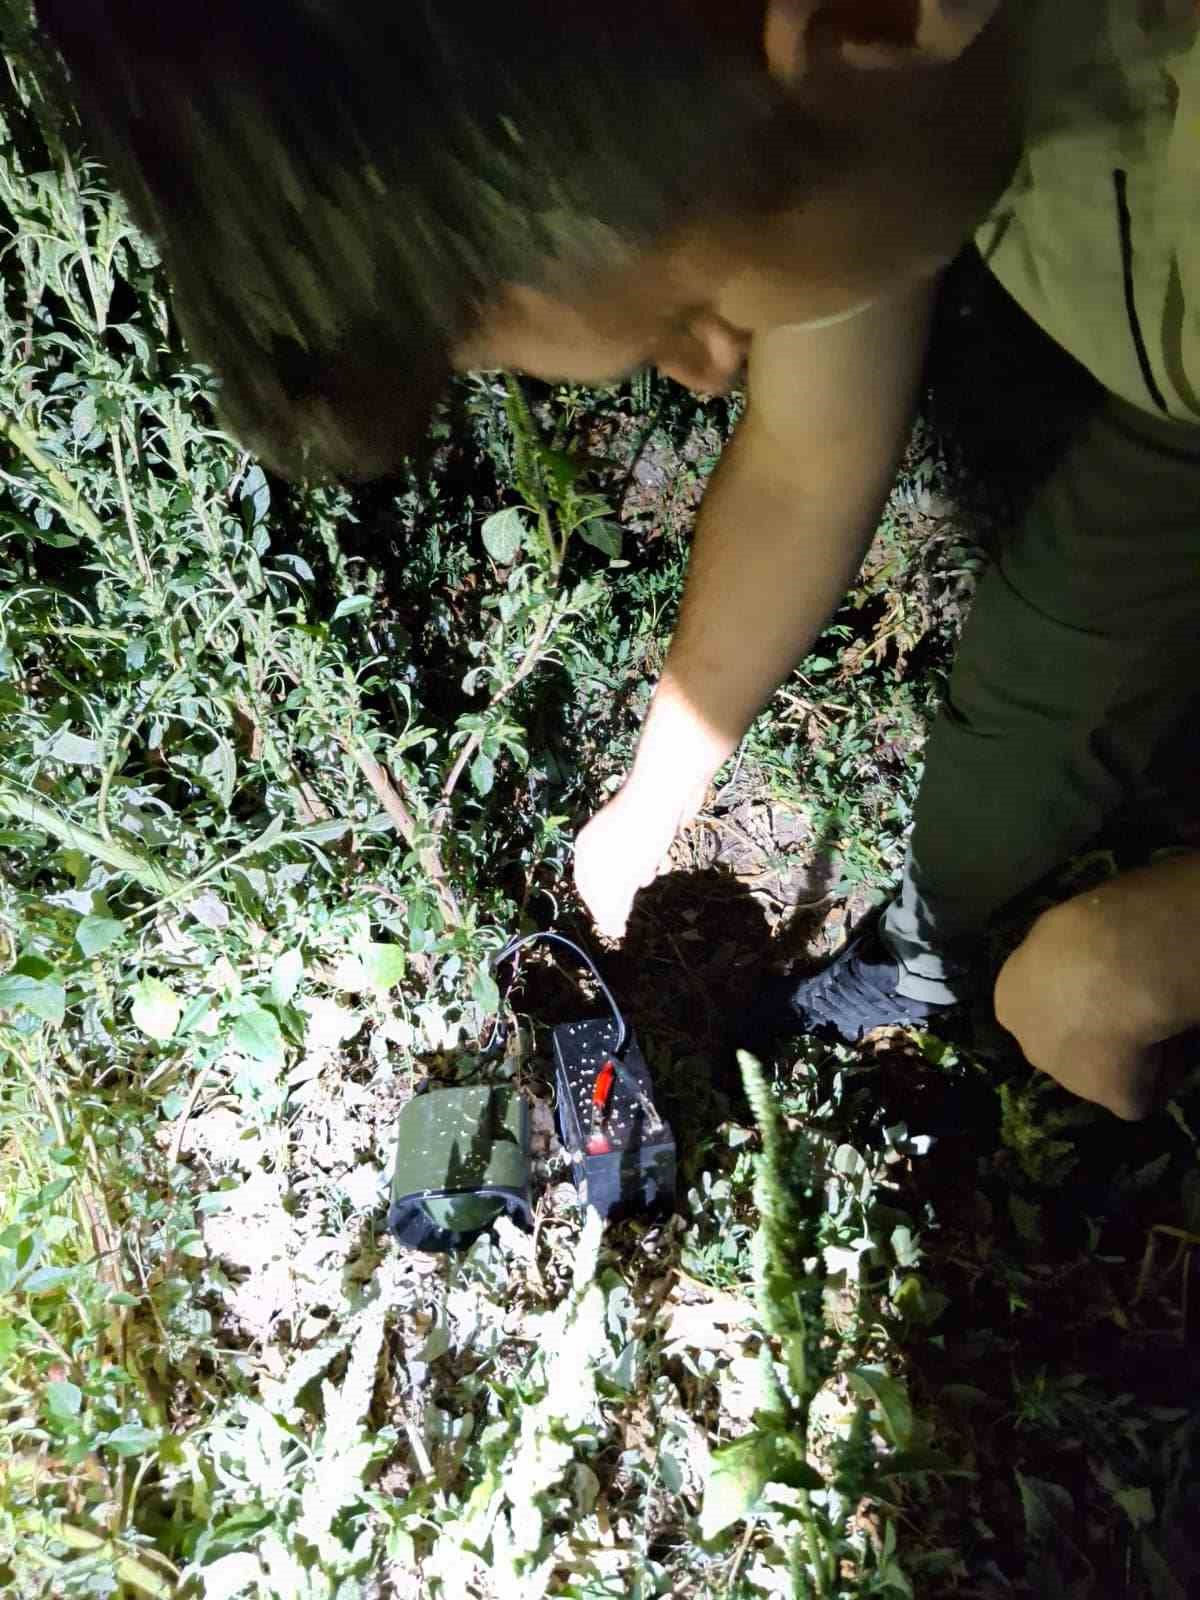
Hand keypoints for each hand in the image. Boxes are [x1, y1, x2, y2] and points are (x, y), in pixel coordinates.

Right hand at [574, 780, 688, 940]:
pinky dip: (657, 859)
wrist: (668, 786)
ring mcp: (625, 833)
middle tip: (639, 898)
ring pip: (633, 868)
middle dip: (625, 891)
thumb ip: (615, 902)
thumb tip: (610, 929)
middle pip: (610, 879)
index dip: (601, 909)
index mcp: (588, 848)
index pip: (588, 887)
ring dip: (644, 874)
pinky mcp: (648, 829)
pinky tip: (665, 856)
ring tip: (653, 869)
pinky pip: (649, 854)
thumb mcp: (625, 872)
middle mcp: (602, 840)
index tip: (617, 929)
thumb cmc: (641, 831)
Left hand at [994, 900, 1160, 1120]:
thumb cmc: (1087, 928)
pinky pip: (1142, 1091)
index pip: (1042, 1005)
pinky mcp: (1113, 1099)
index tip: (1105, 981)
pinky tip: (1171, 1042)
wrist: (1115, 962)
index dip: (1077, 995)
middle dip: (1096, 1031)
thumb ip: (1064, 951)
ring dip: (1127, 1053)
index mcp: (1010, 998)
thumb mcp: (1062, 927)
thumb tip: (1084, 950)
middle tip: (1133, 1004)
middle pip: (1067, 1044)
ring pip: (1105, 1070)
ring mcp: (1070, 1078)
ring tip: (1155, 1017)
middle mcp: (1030, 1043)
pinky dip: (1161, 1073)